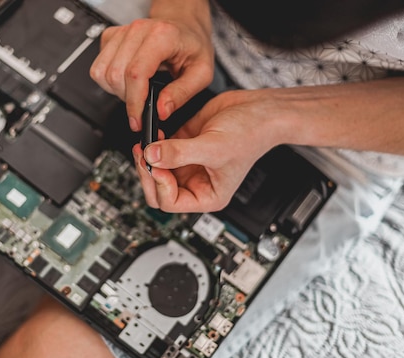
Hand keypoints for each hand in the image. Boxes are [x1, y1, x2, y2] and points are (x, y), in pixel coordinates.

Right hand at [90, 0, 213, 131]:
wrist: (185, 28)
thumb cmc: (192, 46)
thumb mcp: (201, 73)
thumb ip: (182, 94)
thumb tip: (162, 111)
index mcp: (162, 36)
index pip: (135, 73)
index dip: (134, 102)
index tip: (138, 120)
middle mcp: (138, 30)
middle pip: (115, 75)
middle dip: (127, 99)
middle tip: (142, 104)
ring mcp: (122, 32)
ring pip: (101, 72)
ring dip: (115, 91)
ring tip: (135, 92)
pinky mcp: (110, 37)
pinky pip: (97, 67)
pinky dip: (108, 81)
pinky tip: (126, 81)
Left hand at [132, 89, 286, 212]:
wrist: (260, 109)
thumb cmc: (250, 135)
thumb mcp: (213, 147)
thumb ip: (179, 153)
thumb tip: (151, 156)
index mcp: (207, 195)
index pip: (169, 202)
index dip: (159, 184)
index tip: (157, 164)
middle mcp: (196, 182)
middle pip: (157, 190)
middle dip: (148, 173)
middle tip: (143, 154)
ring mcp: (188, 163)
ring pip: (156, 169)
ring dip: (147, 157)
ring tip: (145, 141)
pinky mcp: (184, 144)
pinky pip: (159, 149)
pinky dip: (152, 141)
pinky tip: (153, 130)